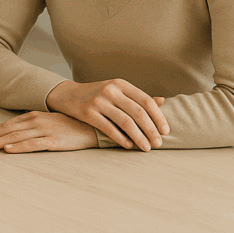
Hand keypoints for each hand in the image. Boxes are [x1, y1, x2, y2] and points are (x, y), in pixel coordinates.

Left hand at [0, 111, 98, 152]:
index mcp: (33, 116)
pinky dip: (18, 147)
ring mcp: (44, 130)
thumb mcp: (46, 122)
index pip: (7, 124)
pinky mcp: (54, 141)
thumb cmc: (67, 126)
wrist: (91, 127)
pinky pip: (32, 144)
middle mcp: (36, 121)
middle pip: (8, 130)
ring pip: (16, 137)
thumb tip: (13, 134)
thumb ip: (31, 126)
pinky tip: (8, 150)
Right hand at [46, 79, 167, 151]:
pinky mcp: (87, 112)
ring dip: (139, 137)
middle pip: (138, 113)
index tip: (166, 131)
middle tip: (158, 144)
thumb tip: (163, 101)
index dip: (158, 117)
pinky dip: (121, 139)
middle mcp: (110, 90)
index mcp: (120, 84)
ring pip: (125, 122)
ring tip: (146, 148)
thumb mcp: (117, 91)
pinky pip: (109, 128)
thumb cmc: (98, 95)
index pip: (146, 101)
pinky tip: (129, 145)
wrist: (67, 95)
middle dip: (151, 130)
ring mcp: (98, 101)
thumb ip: (137, 97)